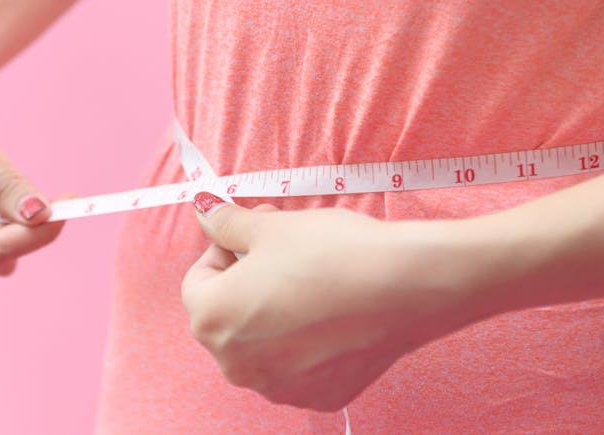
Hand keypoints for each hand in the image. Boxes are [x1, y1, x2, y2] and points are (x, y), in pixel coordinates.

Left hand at [181, 193, 484, 410]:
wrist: (406, 285)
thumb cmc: (332, 253)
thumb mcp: (270, 226)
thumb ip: (226, 223)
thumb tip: (203, 209)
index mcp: (212, 320)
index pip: (198, 281)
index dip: (224, 251)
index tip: (252, 235)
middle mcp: (237, 365)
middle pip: (226, 315)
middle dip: (246, 281)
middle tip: (282, 250)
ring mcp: (279, 386)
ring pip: (261, 344)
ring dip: (273, 312)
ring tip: (310, 279)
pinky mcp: (319, 395)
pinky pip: (297, 365)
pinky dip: (306, 340)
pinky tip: (332, 312)